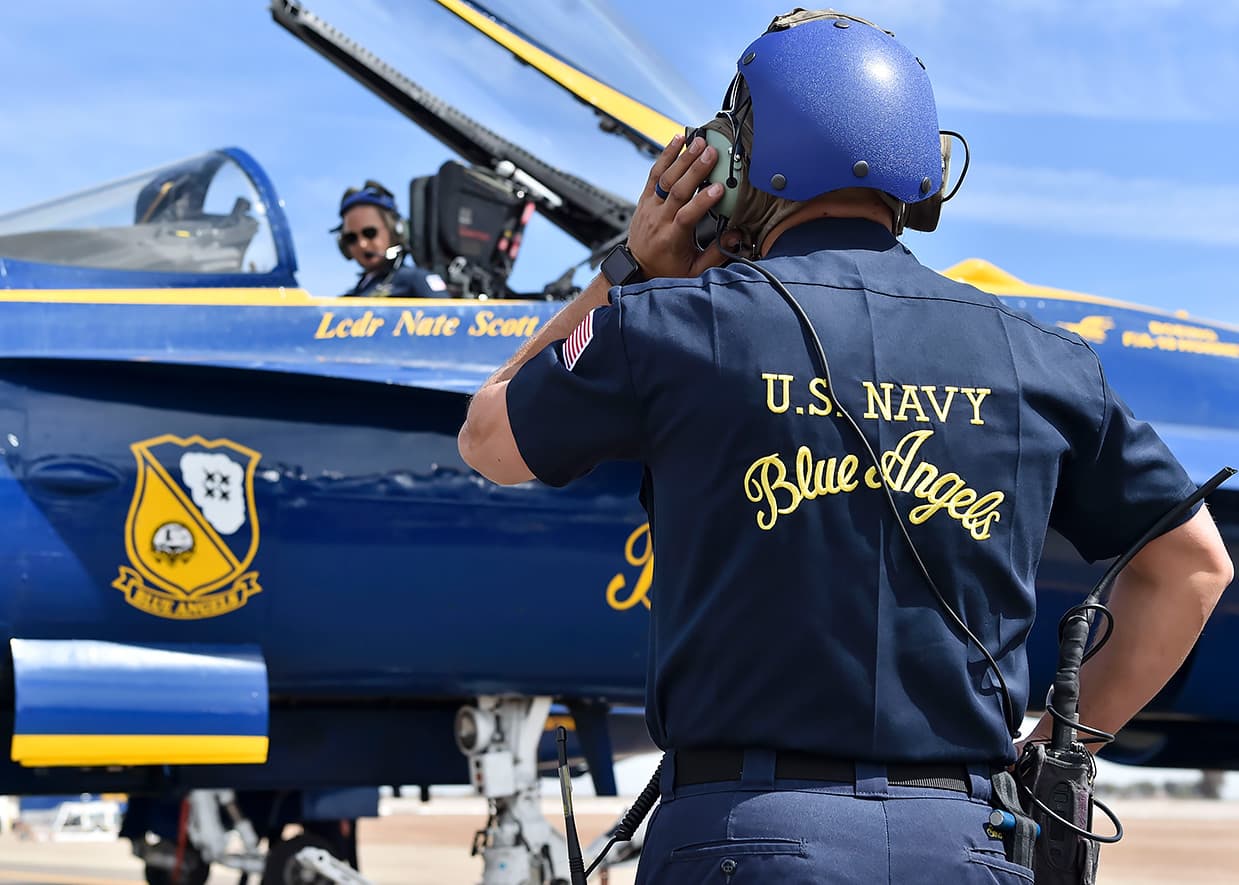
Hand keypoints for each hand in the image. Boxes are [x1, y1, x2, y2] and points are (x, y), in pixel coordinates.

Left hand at [627, 134, 731, 279]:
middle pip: (677, 190)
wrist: (636, 268)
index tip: (719, 188)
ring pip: (665, 178)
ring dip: (682, 158)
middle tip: (711, 153)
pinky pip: (654, 173)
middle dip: (695, 170)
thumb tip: (736, 237)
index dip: (703, 201)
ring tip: (698, 142)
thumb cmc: (666, 269)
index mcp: (673, 238)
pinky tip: (677, 141)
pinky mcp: (645, 198)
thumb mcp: (694, 270)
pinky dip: (665, 155)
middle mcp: (659, 220)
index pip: (687, 215)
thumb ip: (716, 254)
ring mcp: (650, 206)